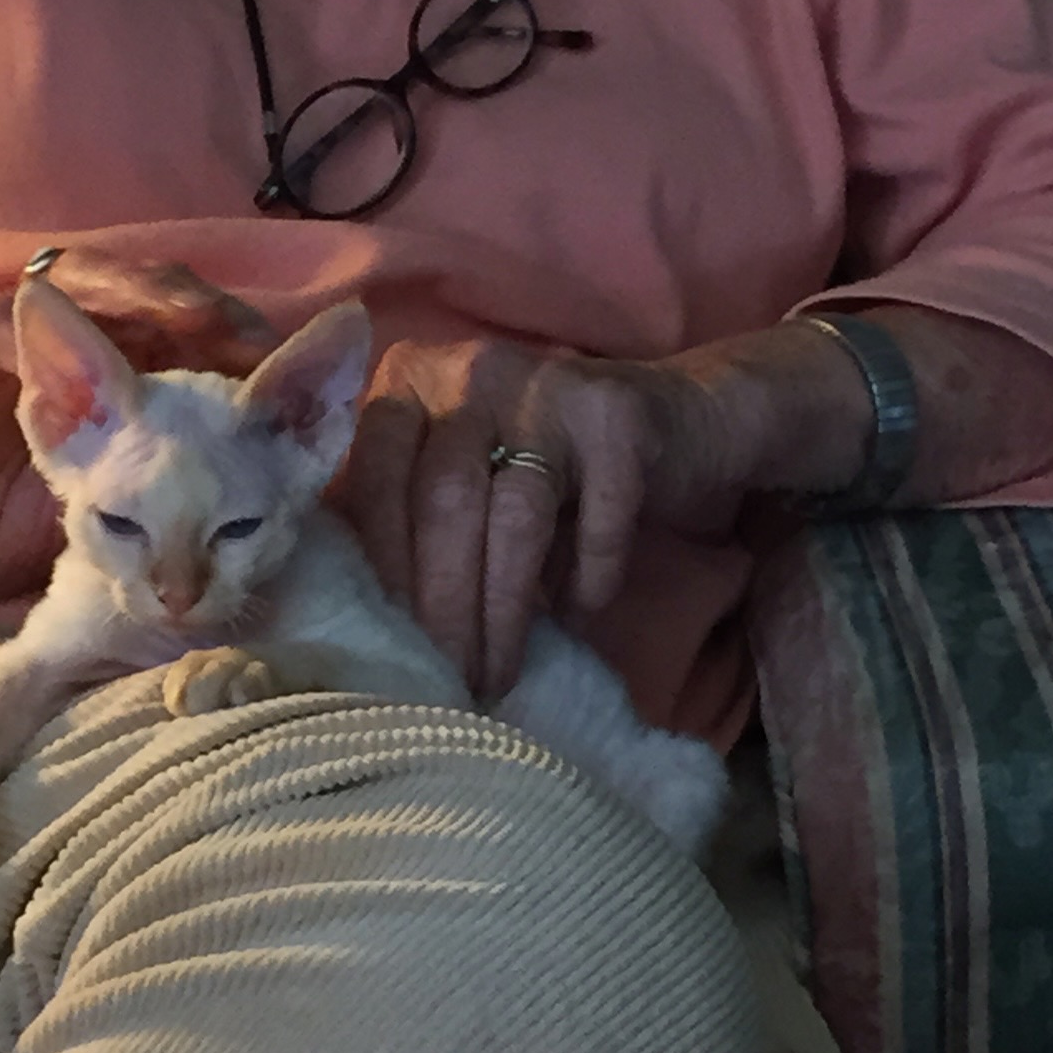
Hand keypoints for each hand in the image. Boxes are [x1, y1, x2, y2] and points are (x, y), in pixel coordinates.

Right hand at [0, 253, 278, 602]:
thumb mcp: (102, 510)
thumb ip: (168, 491)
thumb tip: (268, 505)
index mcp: (109, 376)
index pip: (185, 334)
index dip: (237, 343)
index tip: (293, 368)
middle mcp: (67, 344)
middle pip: (148, 294)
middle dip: (205, 309)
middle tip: (254, 336)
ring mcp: (11, 341)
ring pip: (84, 286)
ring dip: (141, 295)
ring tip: (191, 315)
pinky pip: (0, 325)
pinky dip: (43, 323)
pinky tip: (76, 330)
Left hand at [334, 335, 783, 698]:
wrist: (676, 416)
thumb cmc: (542, 461)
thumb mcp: (466, 470)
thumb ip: (413, 518)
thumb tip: (376, 626)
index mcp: (412, 380)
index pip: (378, 478)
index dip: (383, 567)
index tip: (391, 644)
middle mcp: (473, 372)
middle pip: (442, 502)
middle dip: (442, 606)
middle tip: (448, 681)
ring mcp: (548, 387)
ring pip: (514, 516)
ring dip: (503, 610)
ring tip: (498, 675)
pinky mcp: (618, 415)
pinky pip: (600, 515)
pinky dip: (590, 576)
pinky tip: (581, 616)